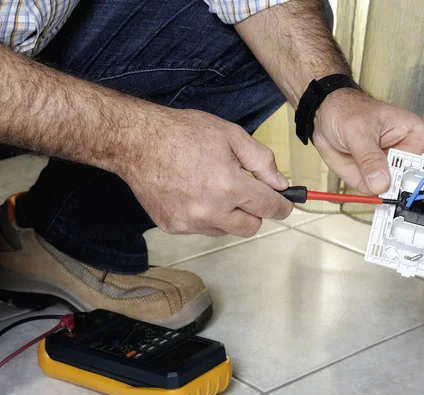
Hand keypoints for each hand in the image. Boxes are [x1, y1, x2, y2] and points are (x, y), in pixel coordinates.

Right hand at [122, 108, 292, 236]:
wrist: (136, 141)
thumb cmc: (182, 133)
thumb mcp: (231, 135)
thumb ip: (261, 161)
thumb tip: (280, 183)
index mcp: (229, 187)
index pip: (270, 208)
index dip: (283, 205)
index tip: (285, 203)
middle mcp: (211, 211)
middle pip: (251, 227)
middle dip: (255, 211)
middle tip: (246, 192)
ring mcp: (190, 222)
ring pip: (226, 230)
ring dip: (229, 215)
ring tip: (213, 187)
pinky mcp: (173, 227)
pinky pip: (202, 229)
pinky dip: (205, 216)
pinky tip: (194, 193)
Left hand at [313, 88, 423, 231]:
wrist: (323, 118)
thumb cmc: (347, 111)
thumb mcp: (359, 130)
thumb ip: (369, 157)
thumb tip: (380, 182)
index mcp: (414, 135)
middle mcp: (407, 156)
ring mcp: (392, 172)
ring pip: (407, 195)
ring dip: (411, 210)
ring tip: (418, 226)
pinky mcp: (375, 183)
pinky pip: (384, 200)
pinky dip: (388, 213)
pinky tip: (393, 224)